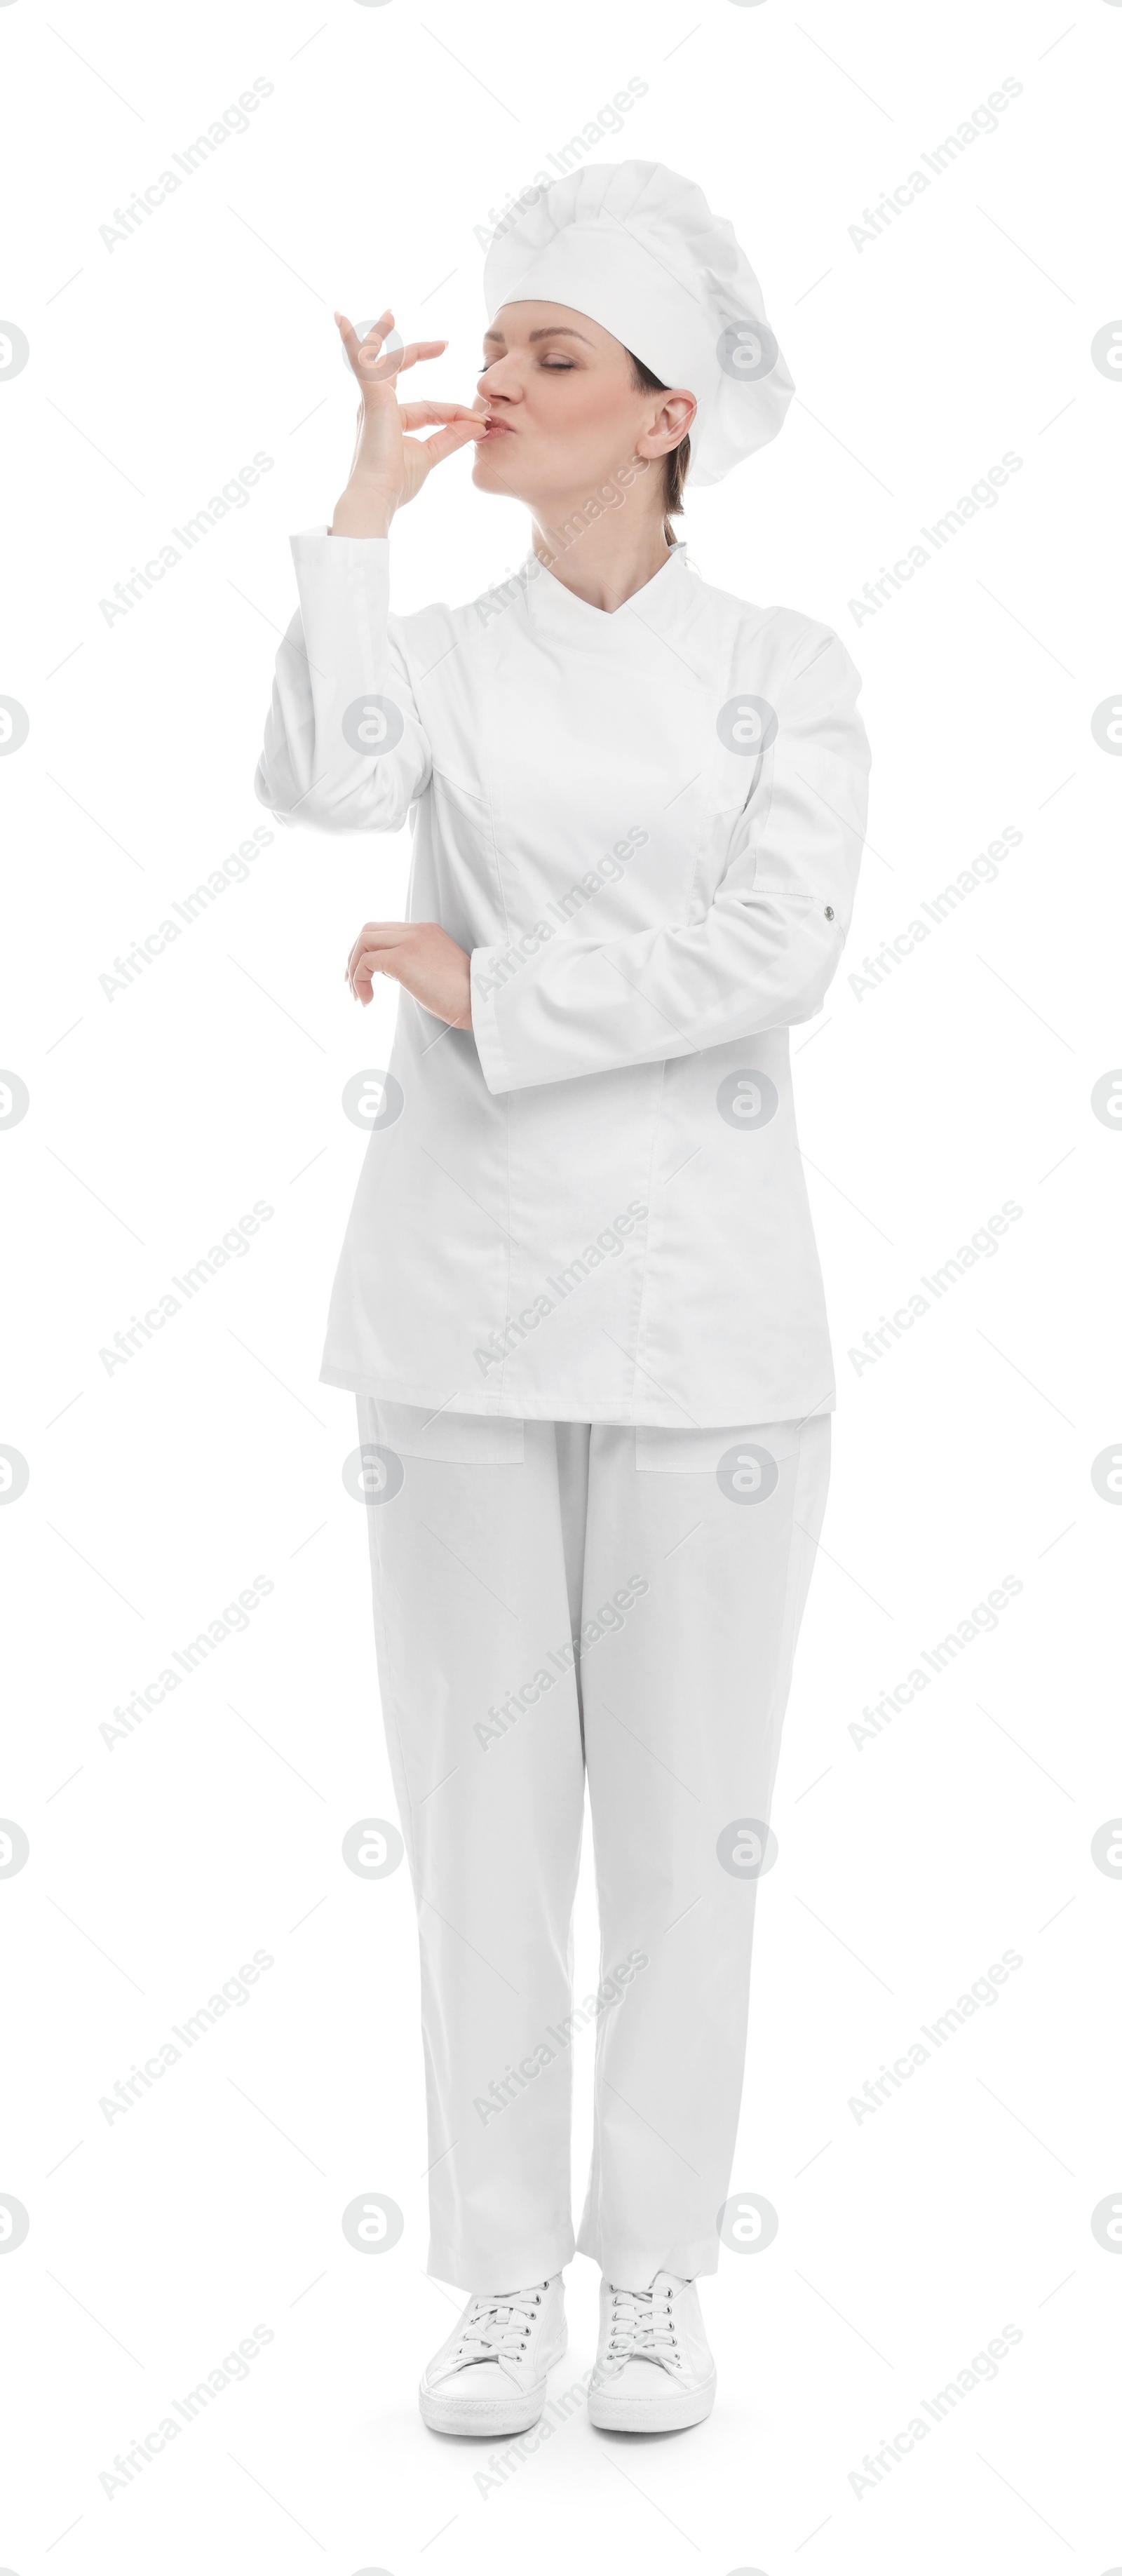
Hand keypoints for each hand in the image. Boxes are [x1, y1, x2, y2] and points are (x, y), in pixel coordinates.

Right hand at [331, 309, 488, 533]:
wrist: (377, 496)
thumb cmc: (396, 483)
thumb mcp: (430, 455)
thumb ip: (452, 436)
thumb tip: (479, 424)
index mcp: (392, 421)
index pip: (429, 408)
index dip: (454, 413)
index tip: (477, 421)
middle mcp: (378, 407)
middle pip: (398, 370)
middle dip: (419, 353)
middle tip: (442, 344)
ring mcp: (373, 400)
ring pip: (379, 359)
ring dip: (383, 335)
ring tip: (390, 313)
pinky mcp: (372, 397)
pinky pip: (362, 361)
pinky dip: (353, 341)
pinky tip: (341, 320)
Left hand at [346, 920, 471, 1027]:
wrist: (481, 1000)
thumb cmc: (463, 996)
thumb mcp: (434, 971)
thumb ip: (411, 964)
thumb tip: (388, 973)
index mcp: (425, 931)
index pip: (384, 930)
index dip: (366, 952)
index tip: (362, 976)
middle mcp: (416, 930)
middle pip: (368, 931)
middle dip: (353, 957)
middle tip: (352, 985)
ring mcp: (409, 942)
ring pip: (363, 942)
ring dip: (353, 970)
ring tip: (358, 996)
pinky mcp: (402, 959)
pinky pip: (366, 963)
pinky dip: (359, 981)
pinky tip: (367, 1001)